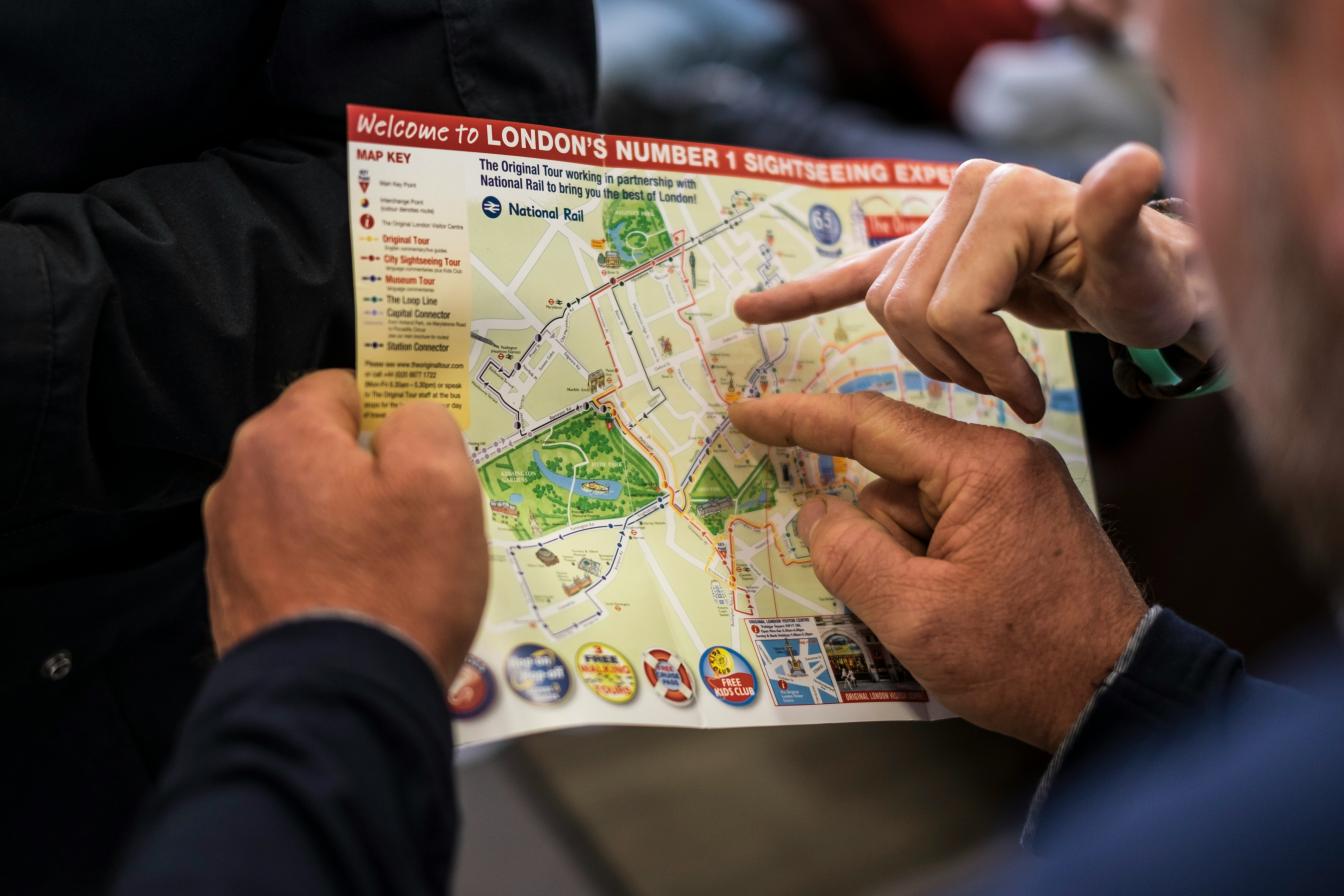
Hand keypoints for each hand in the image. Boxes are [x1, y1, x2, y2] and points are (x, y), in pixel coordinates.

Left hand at [203, 370, 487, 685]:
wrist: (335, 705)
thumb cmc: (396, 583)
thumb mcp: (443, 484)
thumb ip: (425, 425)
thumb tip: (405, 421)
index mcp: (283, 438)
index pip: (340, 387)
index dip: (390, 411)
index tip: (424, 454)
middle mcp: (238, 482)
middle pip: (318, 451)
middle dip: (367, 472)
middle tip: (418, 518)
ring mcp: (226, 545)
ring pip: (304, 507)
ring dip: (343, 524)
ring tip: (392, 572)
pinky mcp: (230, 601)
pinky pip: (289, 560)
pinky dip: (322, 570)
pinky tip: (358, 604)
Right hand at [729, 392, 1146, 751]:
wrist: (1122, 694)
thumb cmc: (1024, 659)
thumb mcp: (915, 615)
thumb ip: (849, 553)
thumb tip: (816, 510)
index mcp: (980, 467)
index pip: (869, 424)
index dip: (797, 418)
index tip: (745, 412)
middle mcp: (1003, 459)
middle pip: (890, 481)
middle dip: (880, 543)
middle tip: (917, 606)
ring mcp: (1018, 487)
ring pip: (914, 510)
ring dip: (907, 562)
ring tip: (953, 617)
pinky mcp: (1023, 517)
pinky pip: (944, 524)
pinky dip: (931, 564)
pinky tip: (963, 609)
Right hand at [736, 144, 1215, 421]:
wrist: (1143, 281)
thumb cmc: (1147, 286)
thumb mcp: (1144, 265)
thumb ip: (1125, 218)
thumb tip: (1132, 163)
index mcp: (1000, 196)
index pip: (951, 306)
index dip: (984, 366)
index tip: (1027, 401)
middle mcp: (960, 194)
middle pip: (911, 311)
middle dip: (957, 365)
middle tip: (1011, 389)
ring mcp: (936, 222)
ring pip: (889, 313)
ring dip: (931, 358)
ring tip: (989, 373)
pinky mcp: (924, 250)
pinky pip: (850, 278)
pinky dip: (803, 296)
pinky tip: (748, 309)